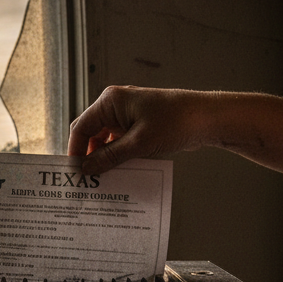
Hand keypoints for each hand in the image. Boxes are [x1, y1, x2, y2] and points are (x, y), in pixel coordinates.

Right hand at [67, 86, 206, 176]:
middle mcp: (115, 105)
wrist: (207, 118)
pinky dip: (116, 156)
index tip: (75, 173)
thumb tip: (86, 169)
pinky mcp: (136, 124)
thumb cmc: (175, 122)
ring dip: (103, 158)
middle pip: (90, 133)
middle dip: (88, 156)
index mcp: (110, 101)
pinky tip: (118, 171)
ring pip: (104, 139)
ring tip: (103, 179)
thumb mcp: (139, 143)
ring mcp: (126, 114)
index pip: (81, 127)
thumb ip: (109, 157)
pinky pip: (118, 141)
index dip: (75, 150)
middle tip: (87, 179)